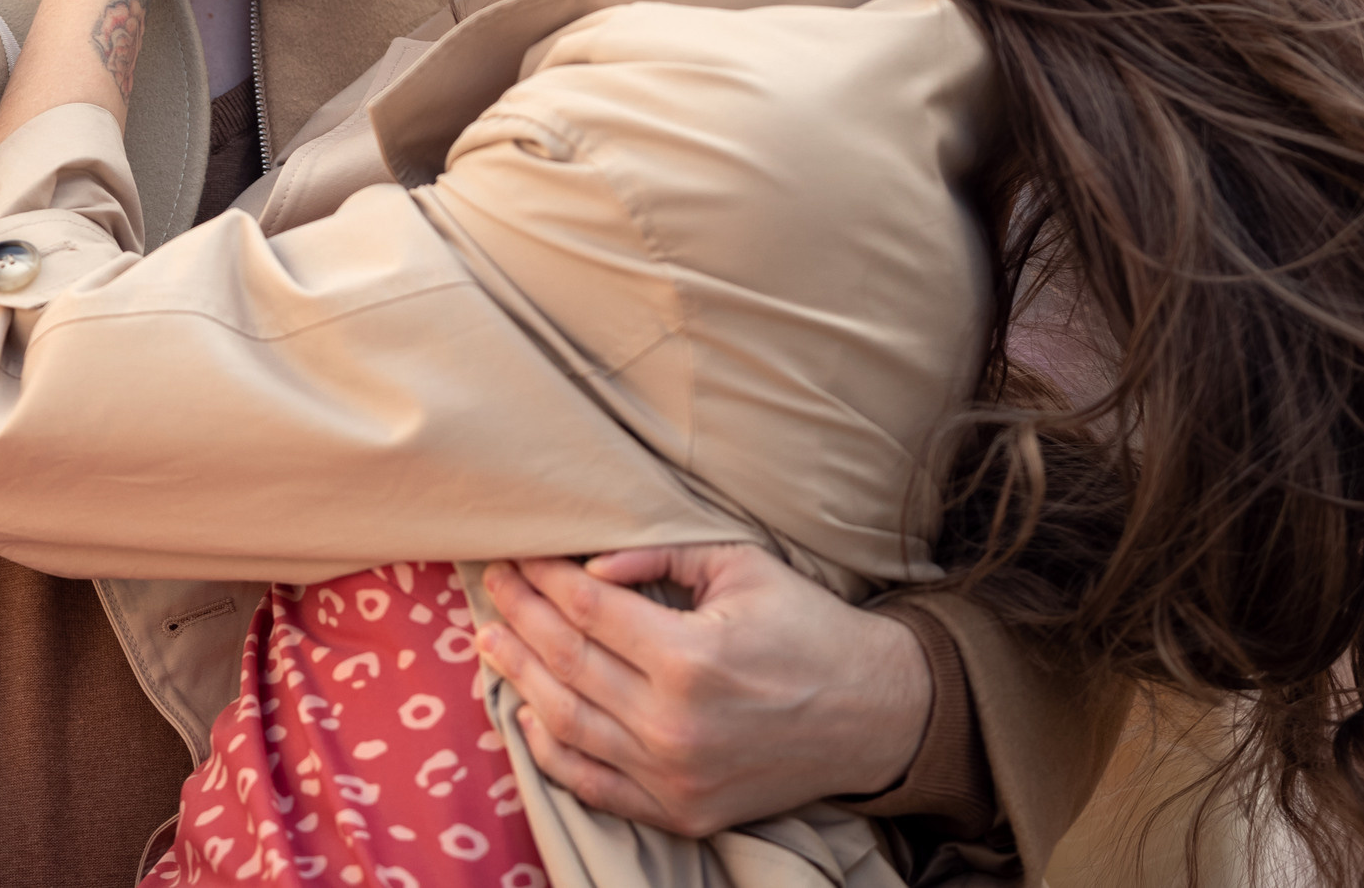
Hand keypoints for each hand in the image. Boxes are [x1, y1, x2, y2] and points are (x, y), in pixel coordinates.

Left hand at [477, 544, 931, 836]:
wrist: (874, 715)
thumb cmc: (806, 627)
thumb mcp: (741, 566)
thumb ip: (660, 555)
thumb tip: (588, 565)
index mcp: (692, 657)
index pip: (585, 609)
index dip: (541, 577)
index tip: (516, 553)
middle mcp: (675, 724)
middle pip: (564, 662)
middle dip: (517, 616)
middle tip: (491, 585)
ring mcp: (674, 775)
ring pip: (564, 723)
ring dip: (517, 676)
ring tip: (490, 640)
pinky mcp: (681, 810)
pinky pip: (591, 784)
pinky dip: (549, 750)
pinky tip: (526, 712)